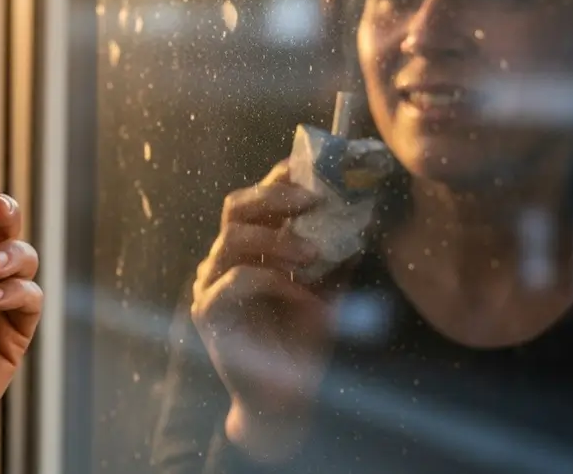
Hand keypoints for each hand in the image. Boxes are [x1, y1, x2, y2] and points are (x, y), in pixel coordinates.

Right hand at [191, 161, 339, 461]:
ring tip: (313, 253)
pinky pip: (237, 280)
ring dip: (278, 238)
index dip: (281, 179)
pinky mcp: (208, 311)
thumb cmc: (302, 343)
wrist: (283, 402)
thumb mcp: (329, 291)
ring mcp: (210, 284)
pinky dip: (274, 282)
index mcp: (249, 249)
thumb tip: (363, 214)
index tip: (317, 169)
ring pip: (233, 237)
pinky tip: (303, 297)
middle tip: (313, 199)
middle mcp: (224, 260)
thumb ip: (337, 255)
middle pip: (236, 207)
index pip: (257, 199)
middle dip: (274, 195)